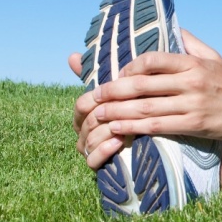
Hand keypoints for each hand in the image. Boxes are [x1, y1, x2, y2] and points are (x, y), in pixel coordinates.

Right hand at [68, 53, 123, 169]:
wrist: (149, 131)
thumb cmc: (130, 107)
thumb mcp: (118, 89)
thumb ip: (97, 74)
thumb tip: (72, 55)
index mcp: (86, 113)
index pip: (81, 105)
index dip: (94, 100)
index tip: (111, 95)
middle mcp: (85, 132)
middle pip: (85, 122)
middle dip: (102, 116)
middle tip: (121, 111)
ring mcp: (90, 149)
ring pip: (88, 141)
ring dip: (105, 133)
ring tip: (123, 127)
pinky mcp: (99, 165)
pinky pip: (93, 161)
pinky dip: (104, 151)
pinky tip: (119, 143)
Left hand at [87, 30, 221, 141]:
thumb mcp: (211, 55)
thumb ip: (188, 41)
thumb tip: (168, 26)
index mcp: (191, 62)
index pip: (152, 59)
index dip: (129, 67)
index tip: (117, 75)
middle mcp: (190, 82)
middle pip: (143, 86)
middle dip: (113, 91)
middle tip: (94, 96)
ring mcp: (192, 105)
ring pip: (146, 108)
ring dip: (118, 112)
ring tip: (98, 114)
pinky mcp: (194, 125)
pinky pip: (157, 127)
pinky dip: (134, 128)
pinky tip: (119, 129)